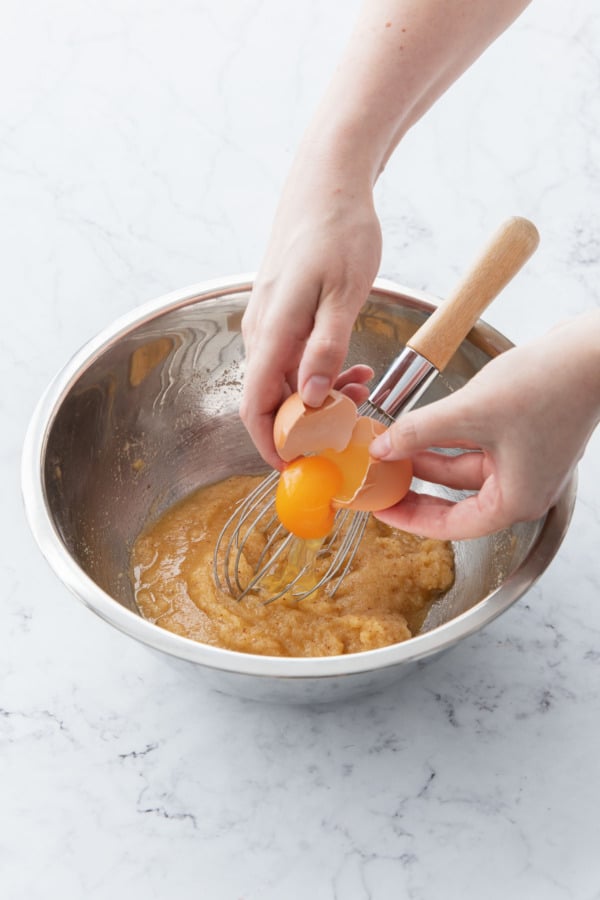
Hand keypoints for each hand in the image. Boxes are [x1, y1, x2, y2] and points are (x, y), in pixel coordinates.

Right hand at [240, 153, 381, 468]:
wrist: (328, 181)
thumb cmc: (340, 229)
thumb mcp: (344, 292)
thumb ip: (327, 347)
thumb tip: (314, 397)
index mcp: (272, 329)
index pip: (256, 407)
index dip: (272, 444)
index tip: (297, 466)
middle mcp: (260, 329)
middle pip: (271, 398)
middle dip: (309, 422)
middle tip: (352, 424)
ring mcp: (268, 319)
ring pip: (285, 378)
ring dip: (320, 396)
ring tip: (363, 390)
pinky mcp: (280, 311)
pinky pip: (291, 356)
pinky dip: (320, 371)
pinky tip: (353, 365)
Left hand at [370, 313, 599, 539]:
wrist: (593, 351)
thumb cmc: (548, 387)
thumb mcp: (469, 413)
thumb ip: (419, 432)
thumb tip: (383, 448)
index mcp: (515, 501)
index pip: (451, 527)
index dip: (410, 519)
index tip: (381, 509)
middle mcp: (522, 488)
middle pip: (455, 502)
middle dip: (416, 489)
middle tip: (379, 483)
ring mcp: (524, 463)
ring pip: (462, 469)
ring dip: (427, 459)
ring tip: (390, 448)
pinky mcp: (523, 438)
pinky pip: (474, 448)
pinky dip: (447, 440)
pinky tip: (418, 428)